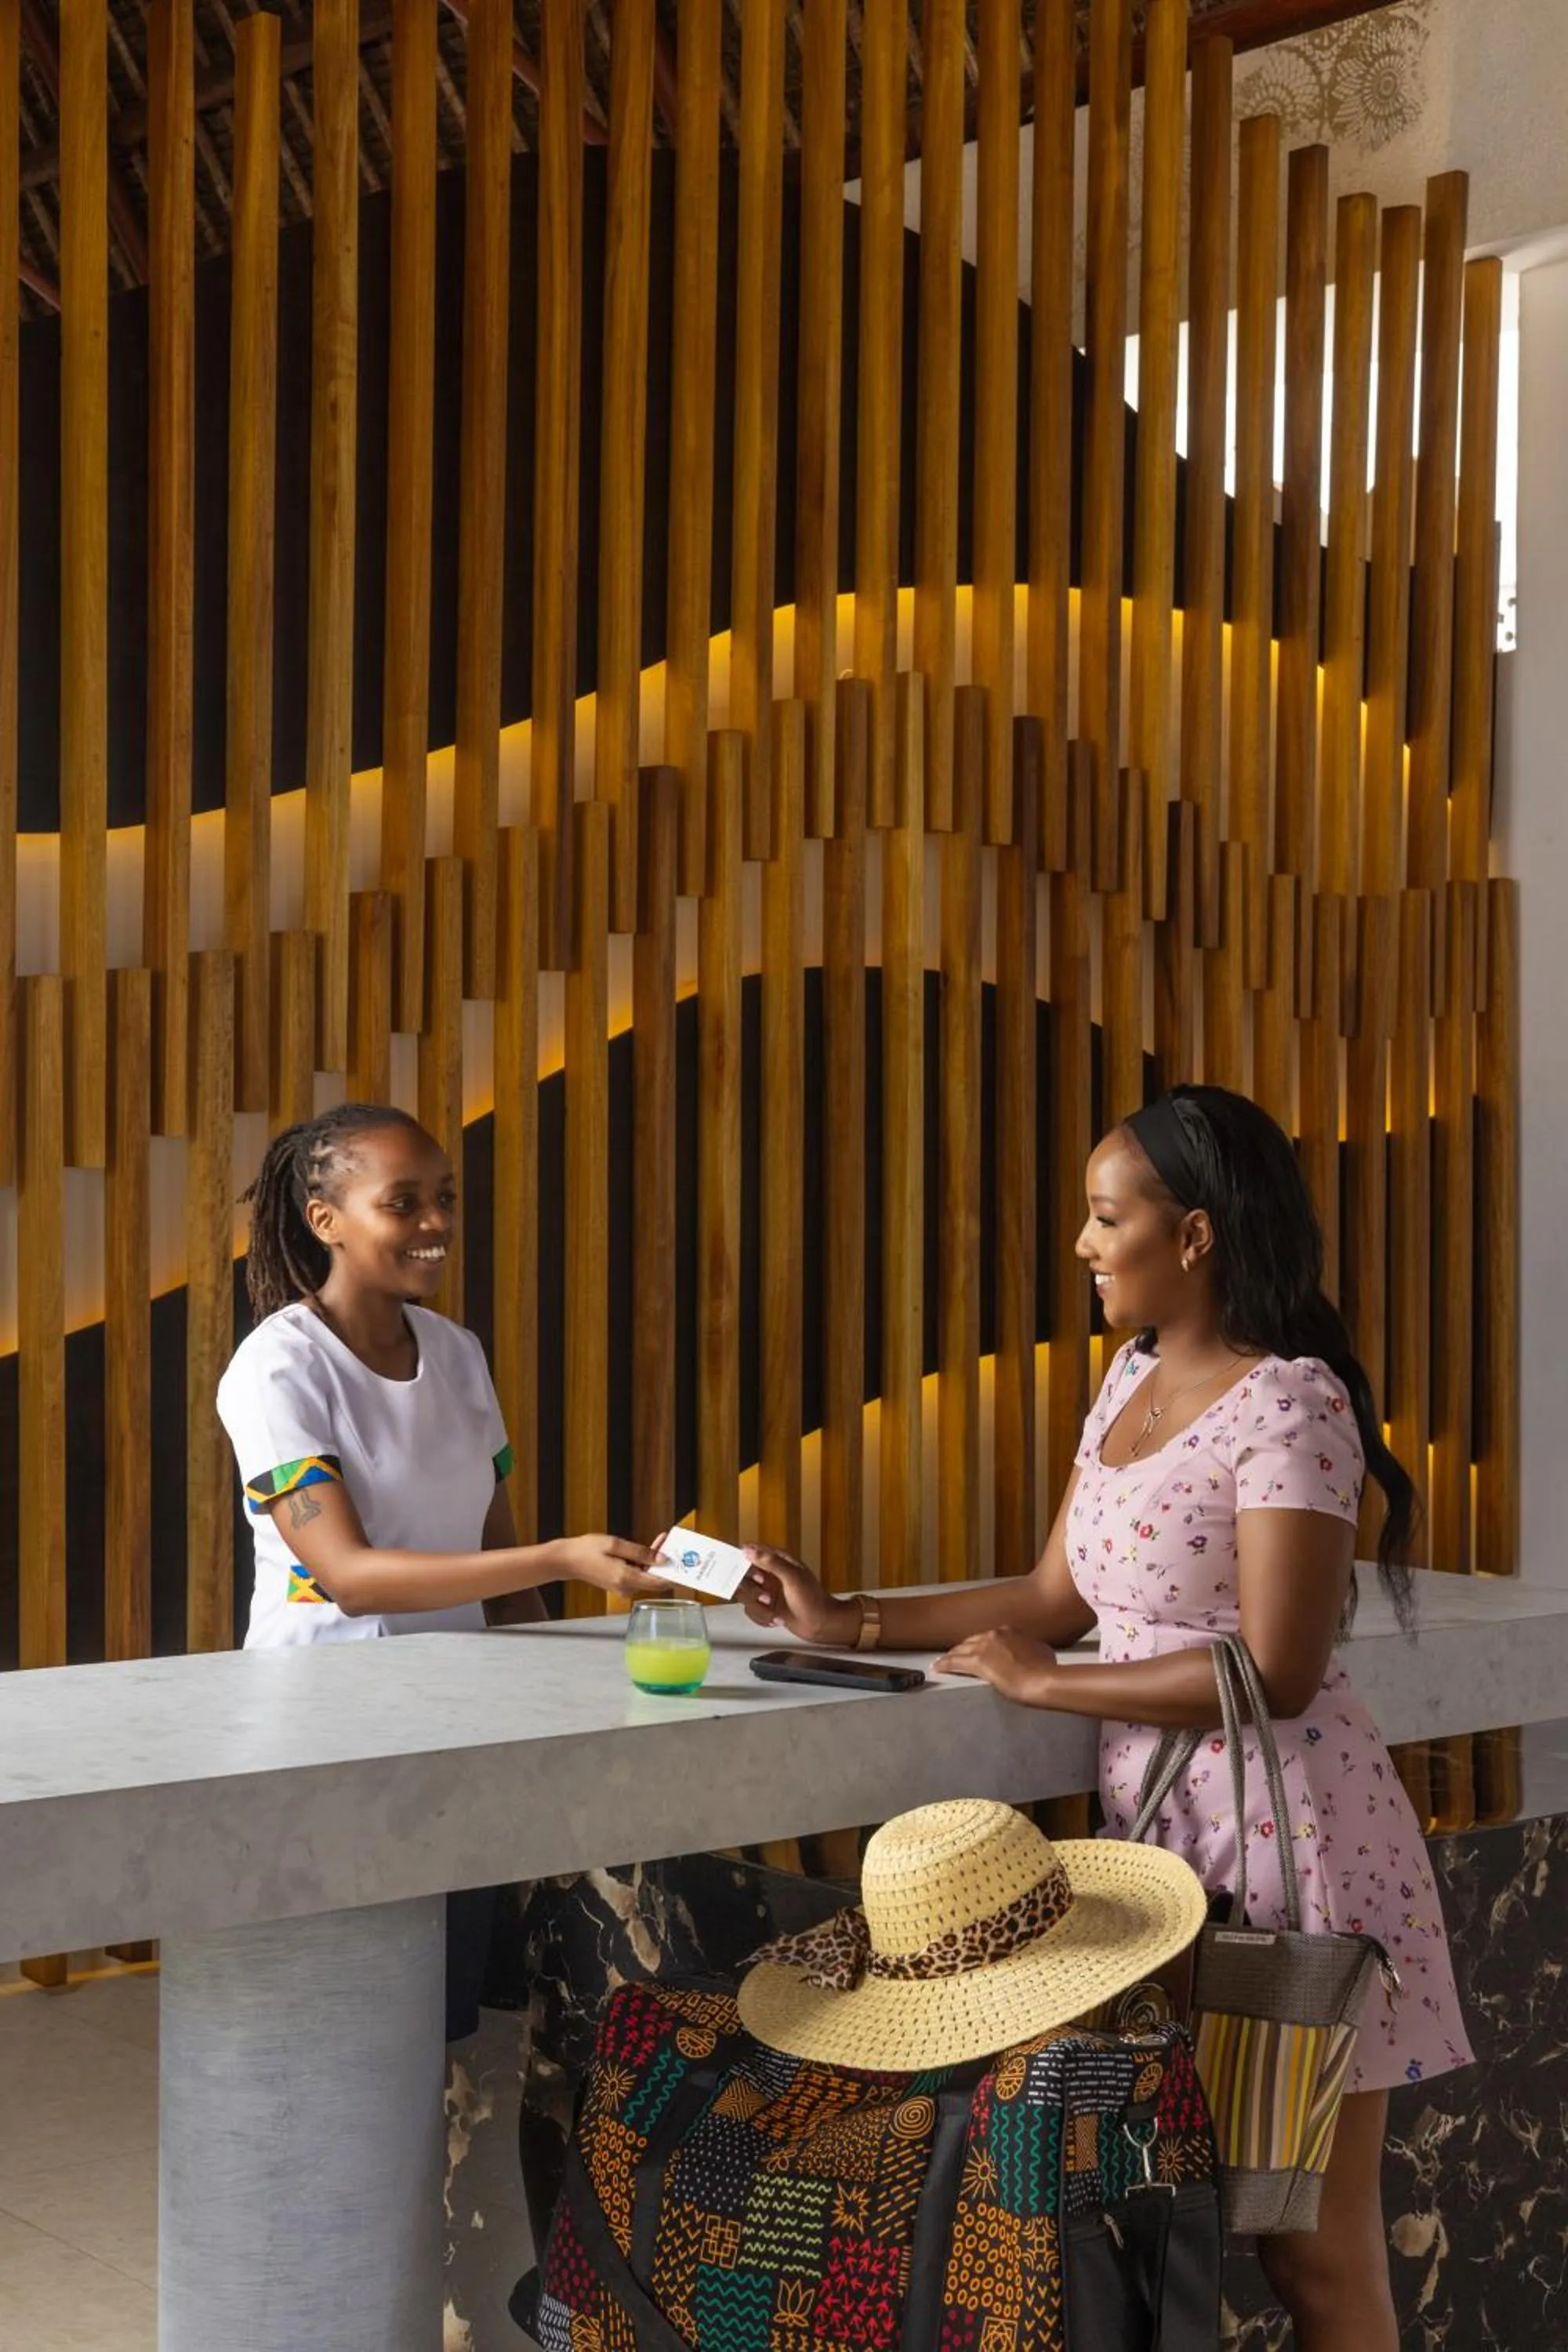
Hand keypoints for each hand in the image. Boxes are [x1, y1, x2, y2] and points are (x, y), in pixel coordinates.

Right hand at [548, 1535, 670, 1599]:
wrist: (567, 1560)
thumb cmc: (588, 1550)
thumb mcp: (616, 1545)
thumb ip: (641, 1553)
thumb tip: (663, 1560)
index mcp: (626, 1579)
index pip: (659, 1583)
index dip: (674, 1573)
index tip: (684, 1560)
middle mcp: (627, 1588)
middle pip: (655, 1579)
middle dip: (665, 1562)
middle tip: (671, 1542)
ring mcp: (623, 1588)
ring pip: (648, 1576)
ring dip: (655, 1560)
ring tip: (660, 1540)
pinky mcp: (620, 1584)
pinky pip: (639, 1575)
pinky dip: (645, 1563)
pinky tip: (647, 1549)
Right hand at [740, 1544, 860, 1645]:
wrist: (821, 1624)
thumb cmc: (812, 1599)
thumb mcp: (792, 1577)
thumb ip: (771, 1562)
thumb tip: (749, 1550)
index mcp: (777, 1560)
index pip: (751, 1552)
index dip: (744, 1562)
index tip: (748, 1574)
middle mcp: (769, 1574)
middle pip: (743, 1577)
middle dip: (752, 1591)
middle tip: (766, 1597)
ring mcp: (766, 1591)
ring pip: (745, 1597)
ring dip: (759, 1608)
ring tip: (774, 1611)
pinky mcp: (765, 1607)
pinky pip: (751, 1611)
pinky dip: (762, 1617)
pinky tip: (776, 1618)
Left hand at [933, 1628, 1058, 1706]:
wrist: (1041, 1679)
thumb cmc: (1045, 1669)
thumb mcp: (1042, 1652)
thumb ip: (1032, 1649)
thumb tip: (1032, 1653)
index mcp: (1009, 1631)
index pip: (989, 1637)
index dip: (982, 1644)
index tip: (980, 1650)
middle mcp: (994, 1634)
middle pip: (973, 1641)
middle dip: (964, 1648)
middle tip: (957, 1654)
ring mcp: (984, 1647)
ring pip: (961, 1649)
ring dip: (951, 1655)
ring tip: (943, 1660)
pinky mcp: (976, 1662)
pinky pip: (954, 1662)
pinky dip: (944, 1664)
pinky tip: (937, 1667)